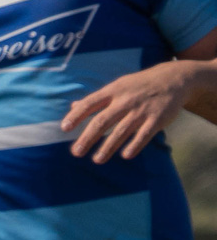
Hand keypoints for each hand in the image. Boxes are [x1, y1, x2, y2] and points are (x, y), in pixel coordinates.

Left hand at [63, 60, 216, 162]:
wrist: (175, 78)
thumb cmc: (139, 85)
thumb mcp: (117, 86)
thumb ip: (96, 99)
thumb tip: (72, 107)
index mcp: (113, 91)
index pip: (90, 103)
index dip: (76, 115)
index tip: (64, 128)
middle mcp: (126, 100)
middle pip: (102, 120)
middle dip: (88, 137)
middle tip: (76, 152)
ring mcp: (142, 109)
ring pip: (121, 130)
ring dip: (108, 147)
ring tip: (97, 160)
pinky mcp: (157, 118)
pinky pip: (144, 134)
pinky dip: (135, 145)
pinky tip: (126, 155)